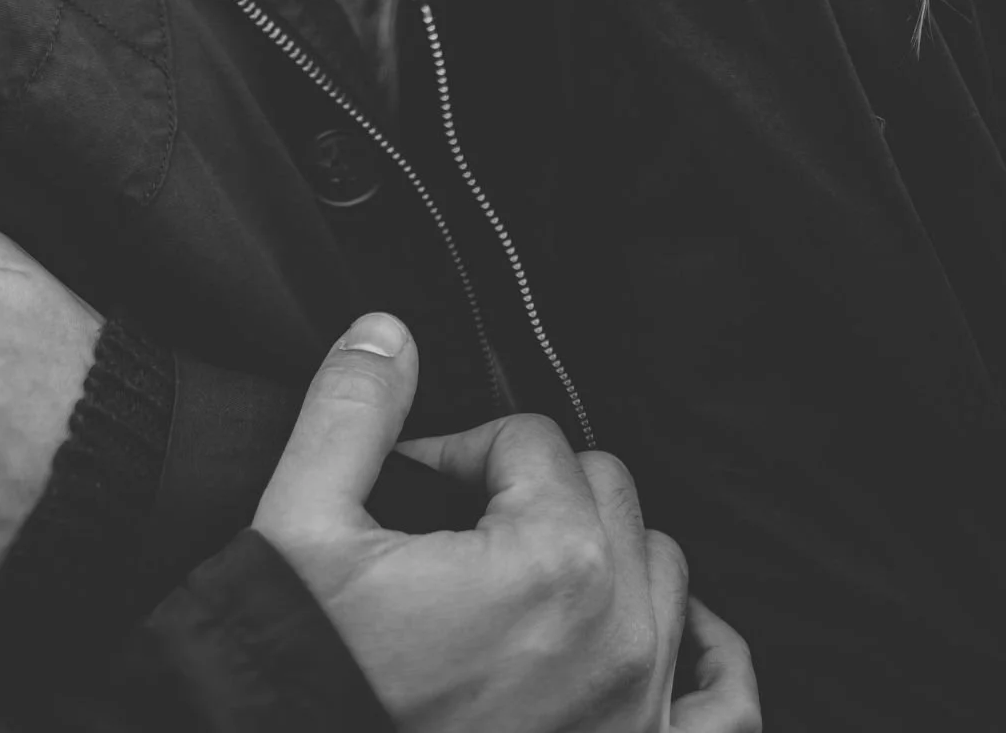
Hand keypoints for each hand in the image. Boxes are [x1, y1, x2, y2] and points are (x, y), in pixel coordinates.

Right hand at [254, 313, 759, 732]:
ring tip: (522, 579)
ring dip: (603, 557)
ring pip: (662, 571)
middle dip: (532, 491)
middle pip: (605, 489)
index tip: (411, 490)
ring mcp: (642, 711)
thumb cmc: (308, 668)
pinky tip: (667, 639)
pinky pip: (727, 702)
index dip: (460, 451)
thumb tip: (389, 333)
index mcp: (550, 563)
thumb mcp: (300, 528)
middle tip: (457, 534)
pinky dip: (704, 659)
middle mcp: (620, 637)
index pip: (531, 440)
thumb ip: (351, 412)